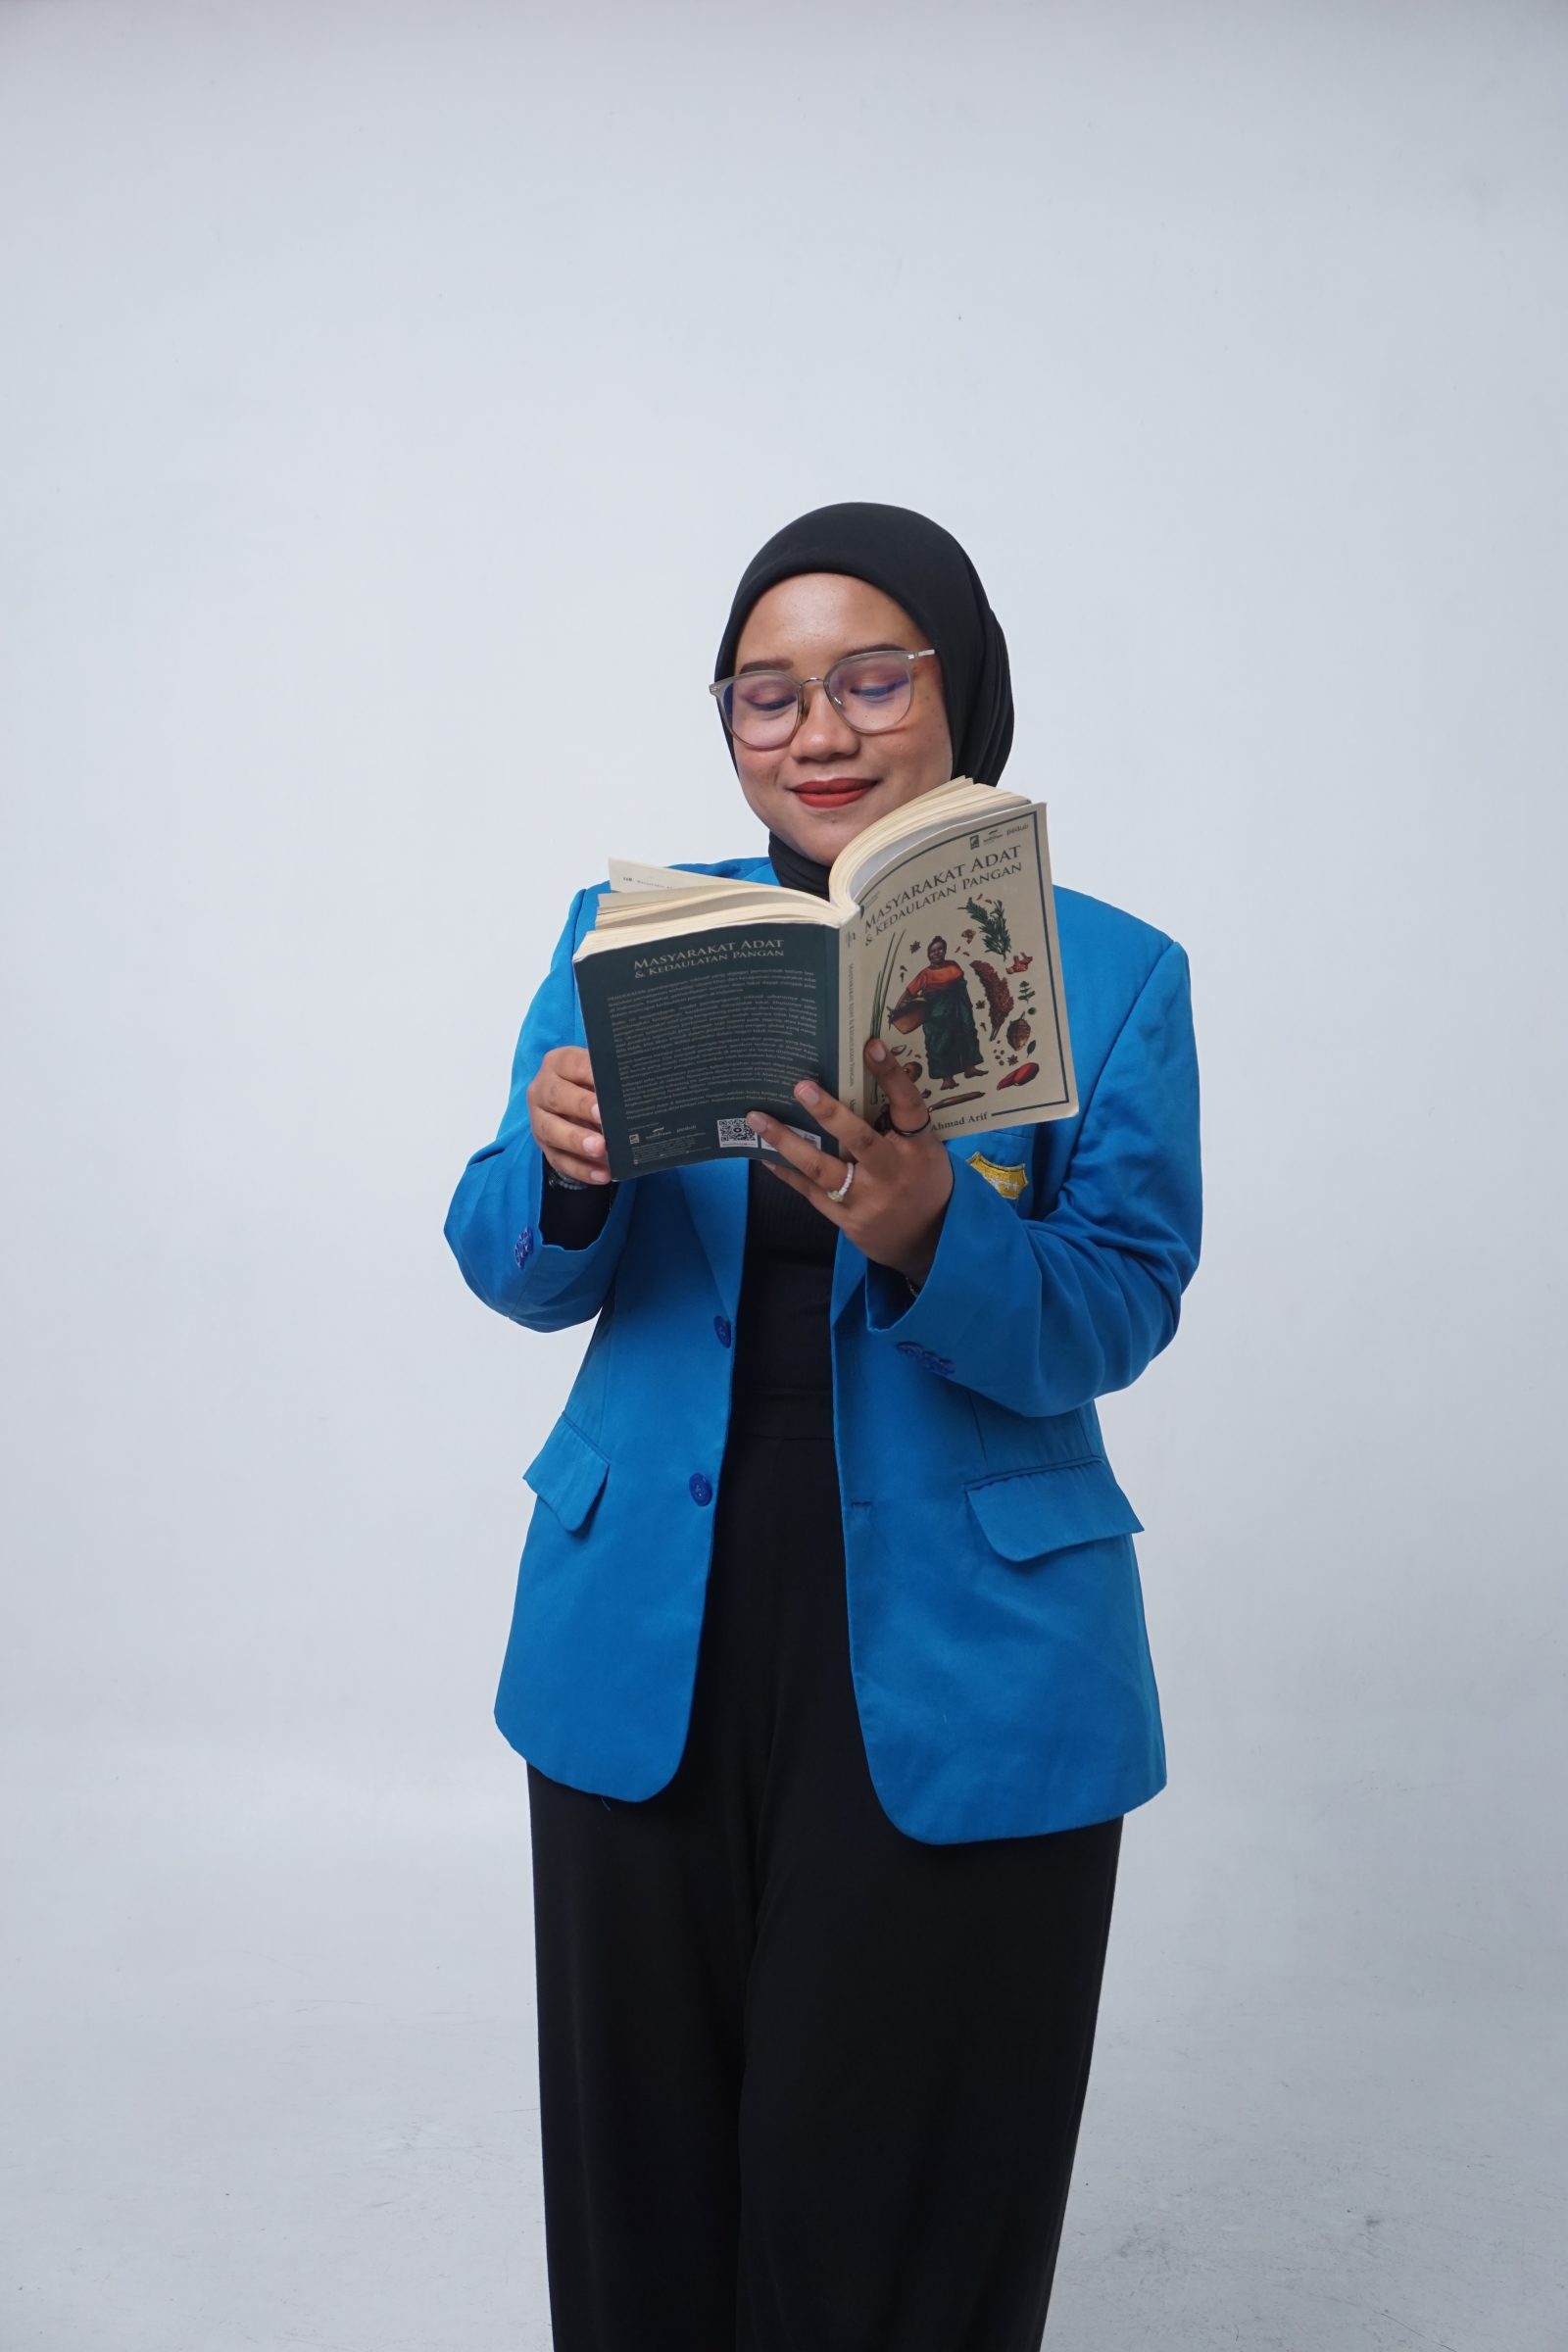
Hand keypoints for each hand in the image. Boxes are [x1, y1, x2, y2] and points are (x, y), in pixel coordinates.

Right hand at [527, 1045, 611, 1184]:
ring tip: (600, 1149)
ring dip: (576, 1140)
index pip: (572, 1064)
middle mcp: (542, 1089)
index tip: (608, 1087)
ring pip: (550, 1130)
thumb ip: (612, 1079)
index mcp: (558, 1063)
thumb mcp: (599, 1076)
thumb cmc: (593, 1085)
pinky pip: (558, 1160)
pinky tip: (602, 1174)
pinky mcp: (544, 1147)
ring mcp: (539, 1119)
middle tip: (604, 1117)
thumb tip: (638, 1090)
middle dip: (581, 1106)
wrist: (573, 1106)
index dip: (589, 1074)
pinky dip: (581, 1169)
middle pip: (556, 1096)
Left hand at [744, 1038, 952, 1283]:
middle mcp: (893, 1172)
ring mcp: (867, 1198)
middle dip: (829, 1113)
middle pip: (860, 1139)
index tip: (870, 1045)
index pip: (908, 1106)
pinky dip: (786, 1170)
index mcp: (918, 1148)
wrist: (928, 1242)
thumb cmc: (923, 1182)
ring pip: (822, 1168)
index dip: (891, 1075)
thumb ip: (897, 1125)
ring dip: (786, 1141)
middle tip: (800, 1086)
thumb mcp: (925, 1151)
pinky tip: (763, 1153)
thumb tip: (857, 1081)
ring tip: (757, 1118)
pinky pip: (809, 1191)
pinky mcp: (846, 1219)